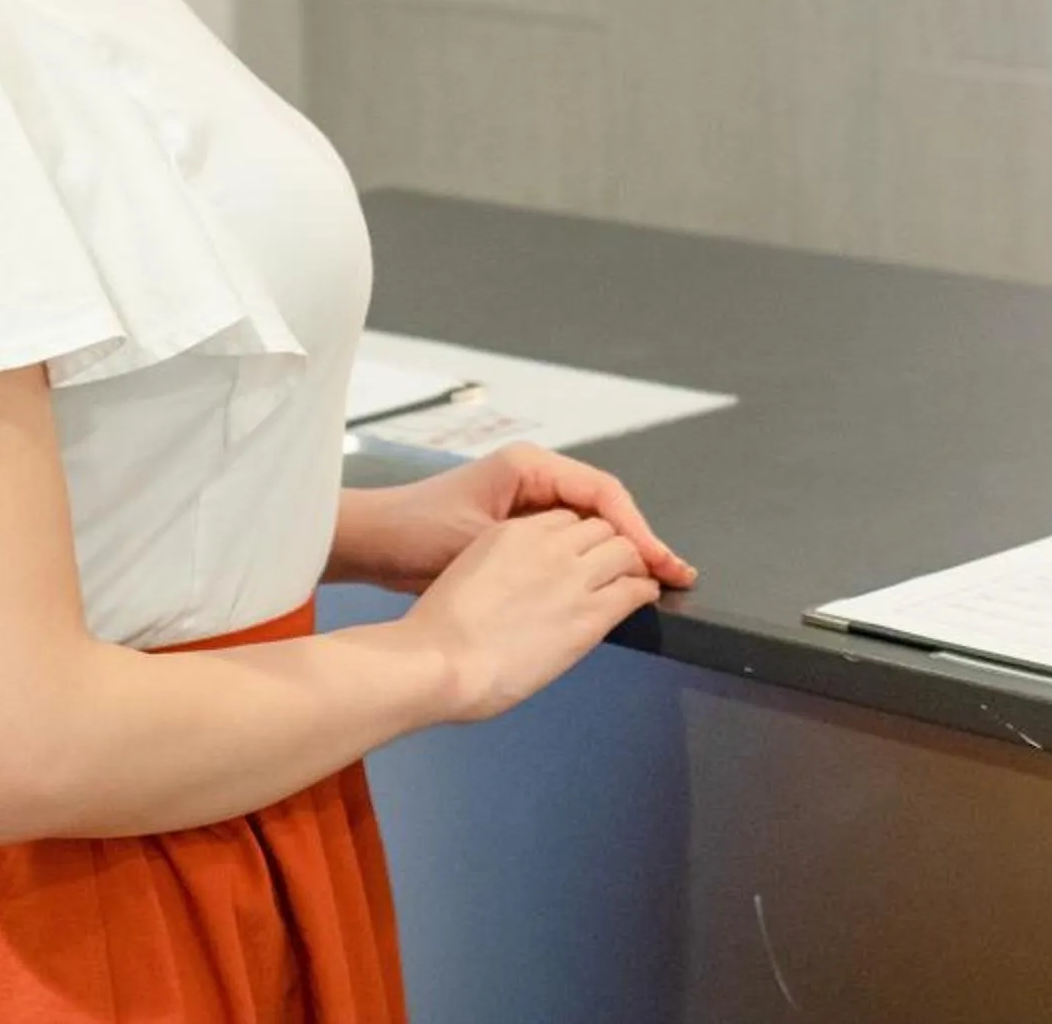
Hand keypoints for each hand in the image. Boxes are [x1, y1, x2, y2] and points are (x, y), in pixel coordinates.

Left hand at [338, 441, 696, 596]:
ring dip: (621, 551)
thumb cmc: (419, 533)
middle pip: (605, 506)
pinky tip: (611, 585)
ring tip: (655, 583)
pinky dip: (594, 559)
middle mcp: (534, 476)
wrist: (375, 544)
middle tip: (676, 576)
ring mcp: (527, 500)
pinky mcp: (519, 526)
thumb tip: (605, 565)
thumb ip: (542, 549)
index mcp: (529, 466)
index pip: (603, 493)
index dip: (638, 530)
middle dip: (639, 541)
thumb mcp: (485, 538)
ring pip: (591, 523)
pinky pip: (570, 538)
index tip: (662, 564)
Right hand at [404, 510, 661, 722]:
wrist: (440, 661)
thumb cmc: (438, 633)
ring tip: (636, 578)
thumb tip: (517, 590)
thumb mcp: (468, 577)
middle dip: (611, 544)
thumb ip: (500, 570)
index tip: (581, 555)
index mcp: (512, 532)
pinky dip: (644, 588)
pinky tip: (646, 595)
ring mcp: (572, 577)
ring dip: (632, 563)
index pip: (565, 518)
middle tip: (617, 566)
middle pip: (600, 527)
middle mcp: (547, 545)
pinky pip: (635, 588)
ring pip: (624, 550)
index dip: (578, 537)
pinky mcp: (590, 613)